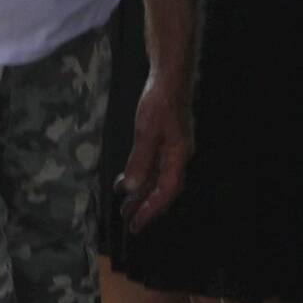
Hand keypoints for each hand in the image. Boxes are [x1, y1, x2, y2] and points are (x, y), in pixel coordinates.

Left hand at [117, 74, 195, 228]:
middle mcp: (177, 156)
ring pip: (156, 179)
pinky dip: (139, 176)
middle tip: (129, 222)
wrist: (168, 78)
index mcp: (178, 156)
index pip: (167, 191)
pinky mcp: (163, 141)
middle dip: (145, 206)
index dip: (152, 210)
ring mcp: (171, 149)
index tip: (137, 224)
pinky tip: (125, 182)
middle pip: (163, 189)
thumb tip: (131, 188)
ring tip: (124, 206)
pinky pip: (151, 166)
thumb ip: (139, 161)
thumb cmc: (160, 102)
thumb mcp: (146, 133)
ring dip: (140, 193)